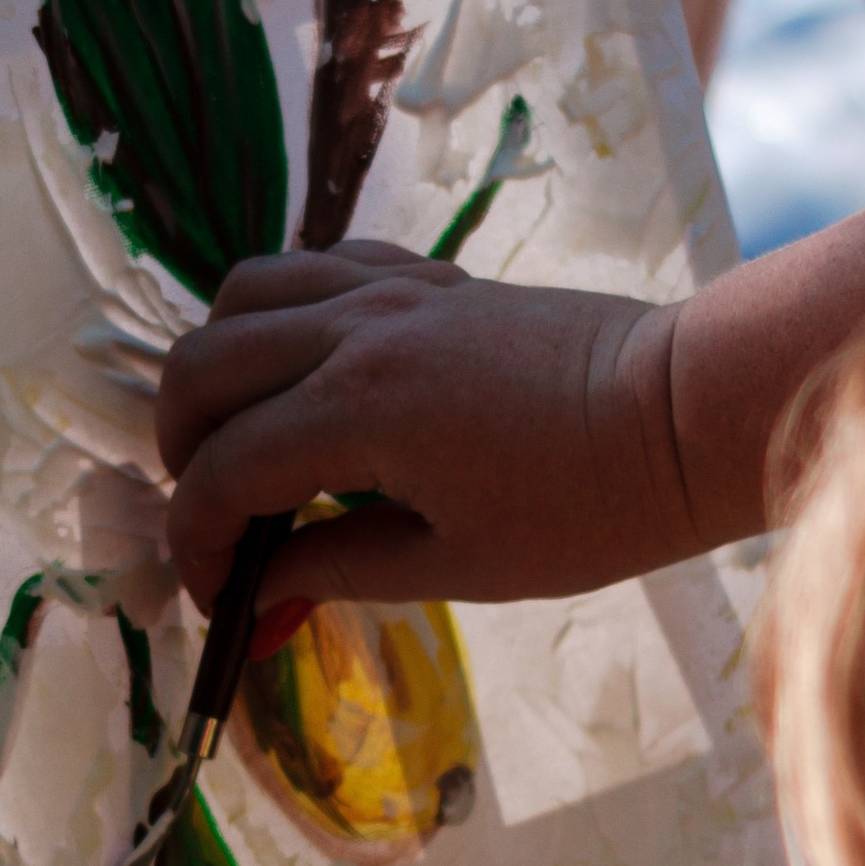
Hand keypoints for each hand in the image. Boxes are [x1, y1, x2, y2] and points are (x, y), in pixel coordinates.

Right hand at [155, 245, 698, 616]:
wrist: (682, 415)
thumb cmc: (589, 507)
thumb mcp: (460, 564)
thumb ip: (339, 566)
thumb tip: (258, 593)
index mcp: (359, 411)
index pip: (224, 474)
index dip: (197, 545)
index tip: (215, 600)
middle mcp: (357, 332)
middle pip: (202, 368)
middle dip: (181, 451)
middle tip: (215, 519)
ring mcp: (391, 290)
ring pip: (244, 295)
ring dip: (218, 365)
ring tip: (243, 431)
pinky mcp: (427, 275)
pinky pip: (318, 265)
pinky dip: (284, 312)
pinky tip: (311, 370)